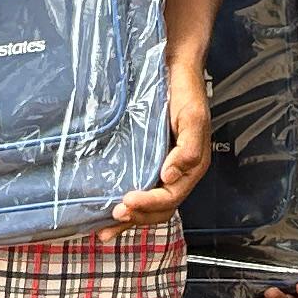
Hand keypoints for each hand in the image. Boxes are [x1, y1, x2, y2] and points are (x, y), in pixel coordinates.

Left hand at [109, 52, 213, 229]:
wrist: (175, 68)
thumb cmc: (186, 91)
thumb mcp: (192, 117)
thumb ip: (188, 148)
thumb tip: (170, 176)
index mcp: (191, 166)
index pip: (171, 197)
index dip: (149, 204)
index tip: (126, 201)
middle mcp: (178, 173)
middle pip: (160, 209)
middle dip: (137, 217)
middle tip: (113, 216)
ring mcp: (162, 168)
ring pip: (149, 205)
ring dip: (130, 219)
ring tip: (104, 229)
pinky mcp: (148, 161)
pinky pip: (140, 189)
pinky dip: (127, 206)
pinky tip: (107, 211)